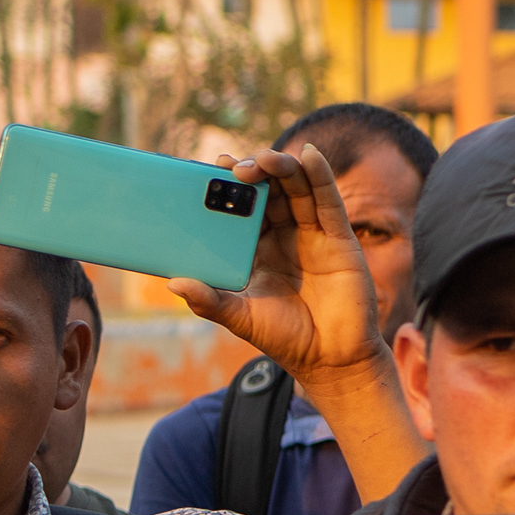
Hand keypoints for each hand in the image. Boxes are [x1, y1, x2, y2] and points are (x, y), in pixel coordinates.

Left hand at [171, 142, 387, 381]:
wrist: (331, 359)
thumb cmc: (285, 338)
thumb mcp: (240, 318)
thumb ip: (210, 301)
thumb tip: (174, 283)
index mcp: (257, 249)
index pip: (241, 208)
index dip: (228, 188)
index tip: (210, 170)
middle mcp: (285, 235)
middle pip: (270, 192)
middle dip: (255, 172)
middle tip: (235, 166)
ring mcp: (313, 234)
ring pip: (298, 189)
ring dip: (283, 167)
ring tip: (267, 159)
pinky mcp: (340, 238)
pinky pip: (328, 202)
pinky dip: (320, 176)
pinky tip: (309, 155)